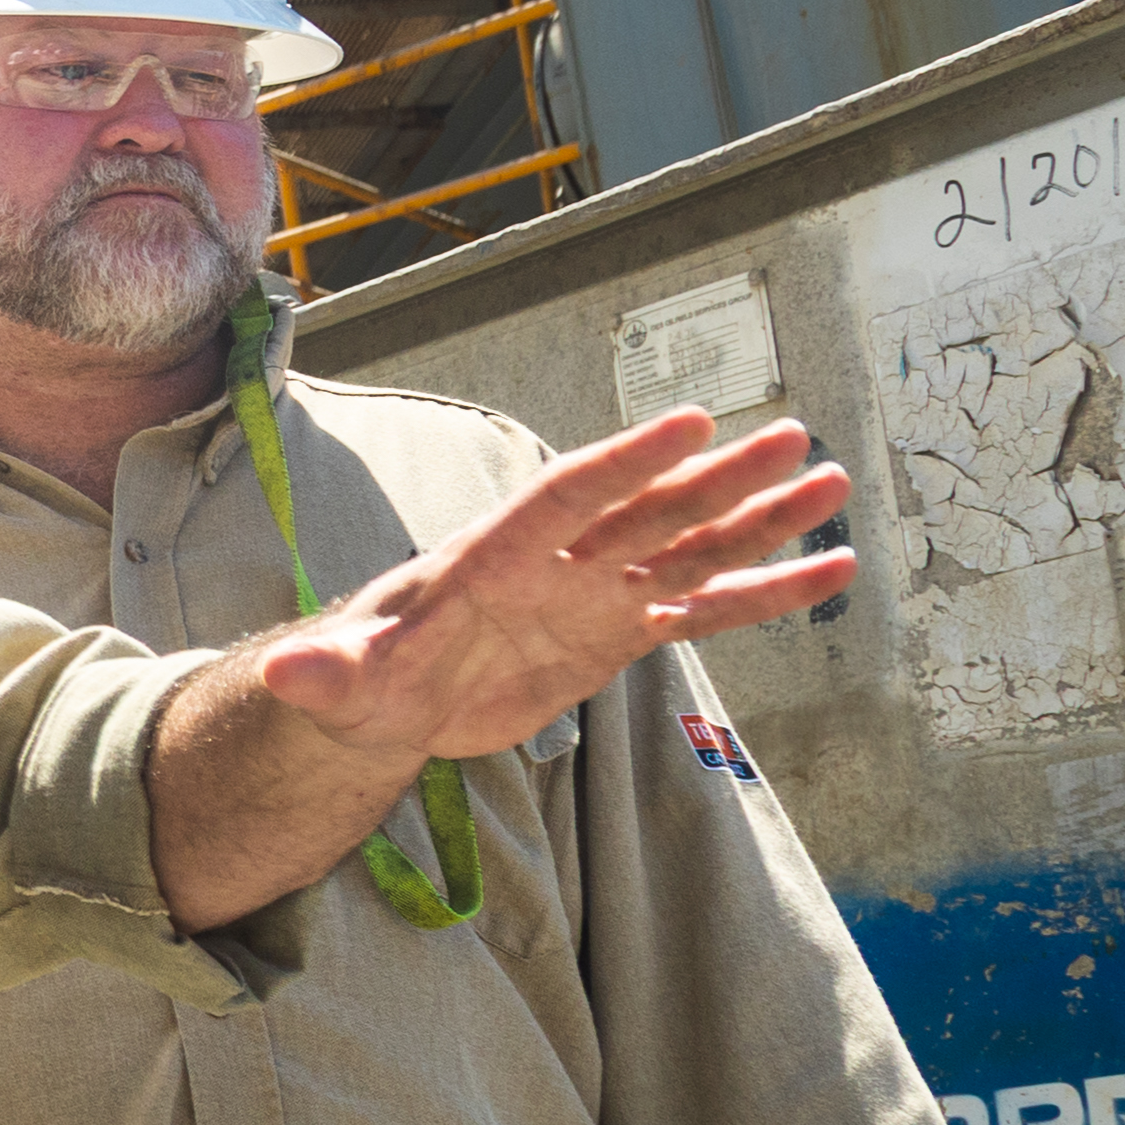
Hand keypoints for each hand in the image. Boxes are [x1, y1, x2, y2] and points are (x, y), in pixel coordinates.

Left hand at [255, 413, 851, 765]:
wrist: (388, 700)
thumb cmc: (361, 677)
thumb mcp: (341, 684)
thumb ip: (327, 674)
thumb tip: (291, 673)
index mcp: (493, 555)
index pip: (567, 497)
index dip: (627, 463)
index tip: (691, 423)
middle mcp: (557, 562)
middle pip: (648, 510)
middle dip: (719, 478)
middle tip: (792, 435)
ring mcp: (594, 594)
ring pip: (689, 548)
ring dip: (759, 521)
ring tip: (832, 485)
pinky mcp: (616, 635)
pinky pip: (702, 611)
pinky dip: (762, 594)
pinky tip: (828, 572)